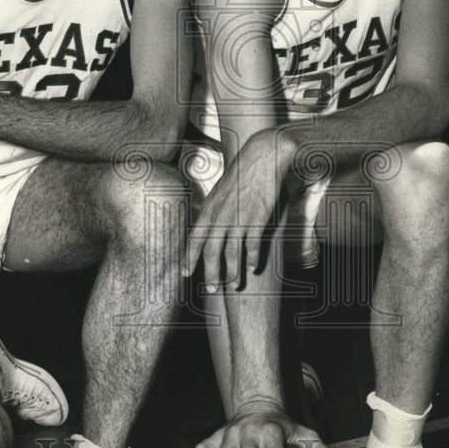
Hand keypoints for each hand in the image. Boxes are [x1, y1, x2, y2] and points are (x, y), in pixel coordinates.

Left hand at [184, 129, 293, 291]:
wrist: (263, 157)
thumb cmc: (243, 171)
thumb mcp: (220, 189)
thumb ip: (214, 209)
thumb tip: (210, 224)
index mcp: (210, 208)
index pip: (194, 239)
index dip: (189, 259)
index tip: (185, 274)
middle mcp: (221, 216)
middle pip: (210, 252)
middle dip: (210, 274)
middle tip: (211, 290)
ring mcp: (239, 219)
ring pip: (231, 254)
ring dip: (232, 273)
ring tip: (233, 285)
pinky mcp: (257, 220)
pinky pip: (252, 247)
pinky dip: (252, 259)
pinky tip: (252, 267)